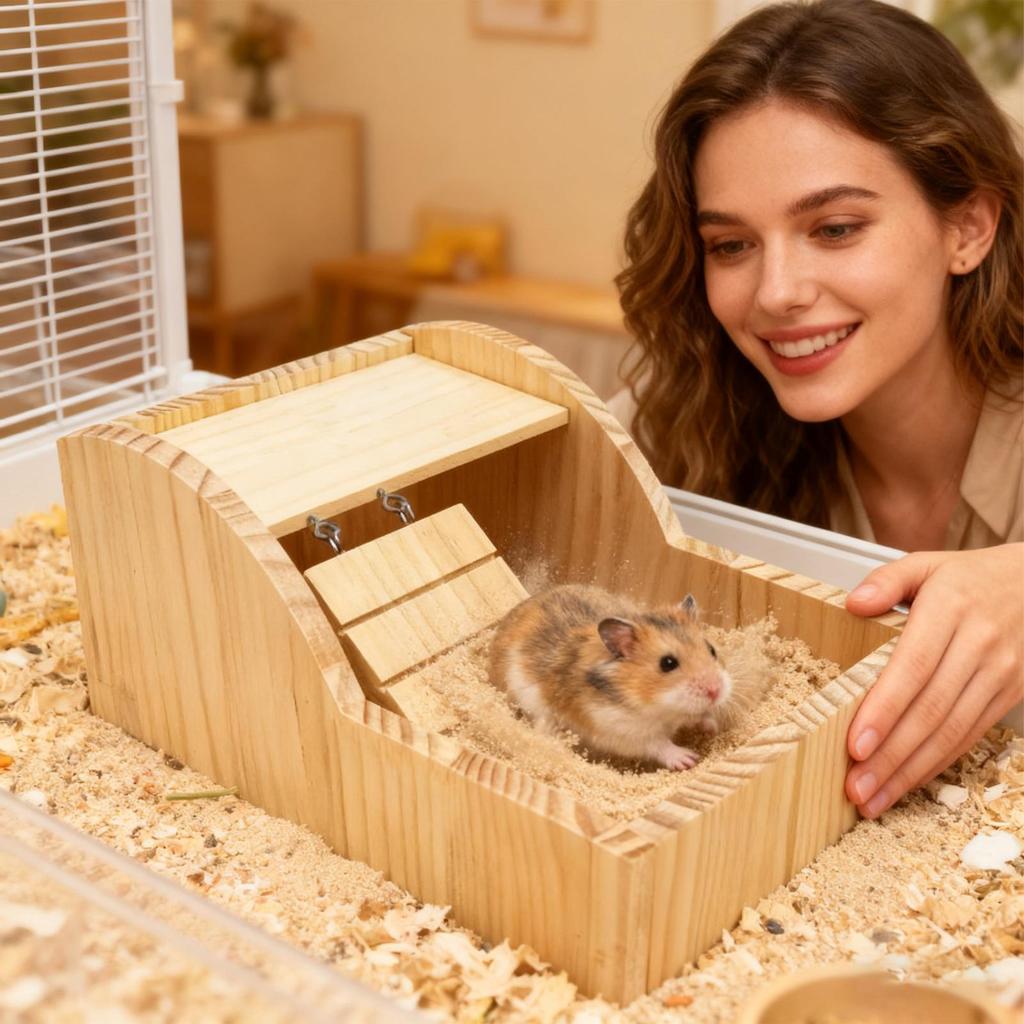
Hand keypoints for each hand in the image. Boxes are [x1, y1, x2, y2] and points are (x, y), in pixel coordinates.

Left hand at [843, 544, 1023, 818]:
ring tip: (873, 799)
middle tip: (855, 789)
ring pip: (951, 732)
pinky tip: (907, 782)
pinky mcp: (1009, 696)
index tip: (856, 744)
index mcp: (951, 609)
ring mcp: (999, 675)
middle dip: (890, 756)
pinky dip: (937, 764)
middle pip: (931, 711)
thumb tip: (853, 603)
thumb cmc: (970, 578)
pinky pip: (969, 736)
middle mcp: (979, 646)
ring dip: (910, 771)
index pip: (913, 668)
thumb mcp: (926, 564)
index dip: (884, 710)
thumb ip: (887, 580)